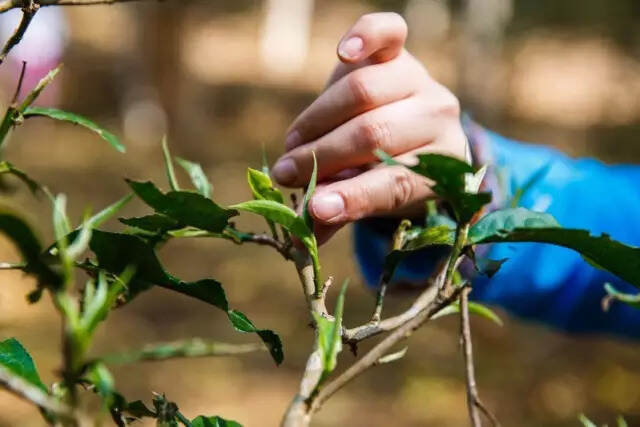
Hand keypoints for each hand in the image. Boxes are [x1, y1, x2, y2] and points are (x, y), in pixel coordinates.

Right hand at [273, 12, 467, 244]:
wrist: (411, 130)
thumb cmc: (387, 171)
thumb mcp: (372, 198)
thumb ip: (340, 211)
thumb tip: (298, 238)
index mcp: (439, 167)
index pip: (395, 183)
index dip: (353, 197)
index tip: (314, 209)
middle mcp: (438, 119)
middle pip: (374, 134)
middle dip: (322, 156)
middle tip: (285, 173)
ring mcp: (421, 80)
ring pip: (364, 92)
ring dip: (319, 119)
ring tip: (294, 141)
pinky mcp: (401, 52)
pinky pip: (388, 33)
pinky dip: (364, 38)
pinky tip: (343, 53)